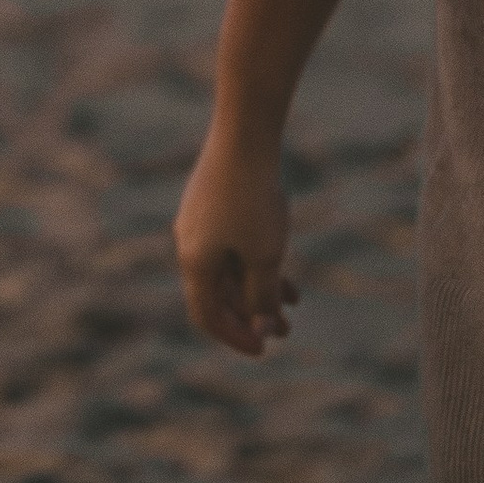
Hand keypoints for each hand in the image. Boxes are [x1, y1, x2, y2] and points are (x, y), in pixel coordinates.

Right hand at [174, 124, 297, 356]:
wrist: (245, 133)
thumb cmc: (254, 198)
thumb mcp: (265, 257)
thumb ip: (263, 296)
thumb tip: (265, 325)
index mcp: (194, 261)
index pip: (206, 315)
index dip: (234, 337)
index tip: (263, 350)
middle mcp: (189, 242)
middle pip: (218, 293)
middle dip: (252, 314)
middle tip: (285, 330)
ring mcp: (199, 218)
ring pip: (229, 267)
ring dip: (259, 287)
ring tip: (294, 301)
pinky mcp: (213, 199)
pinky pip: (232, 241)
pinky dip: (255, 259)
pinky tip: (284, 264)